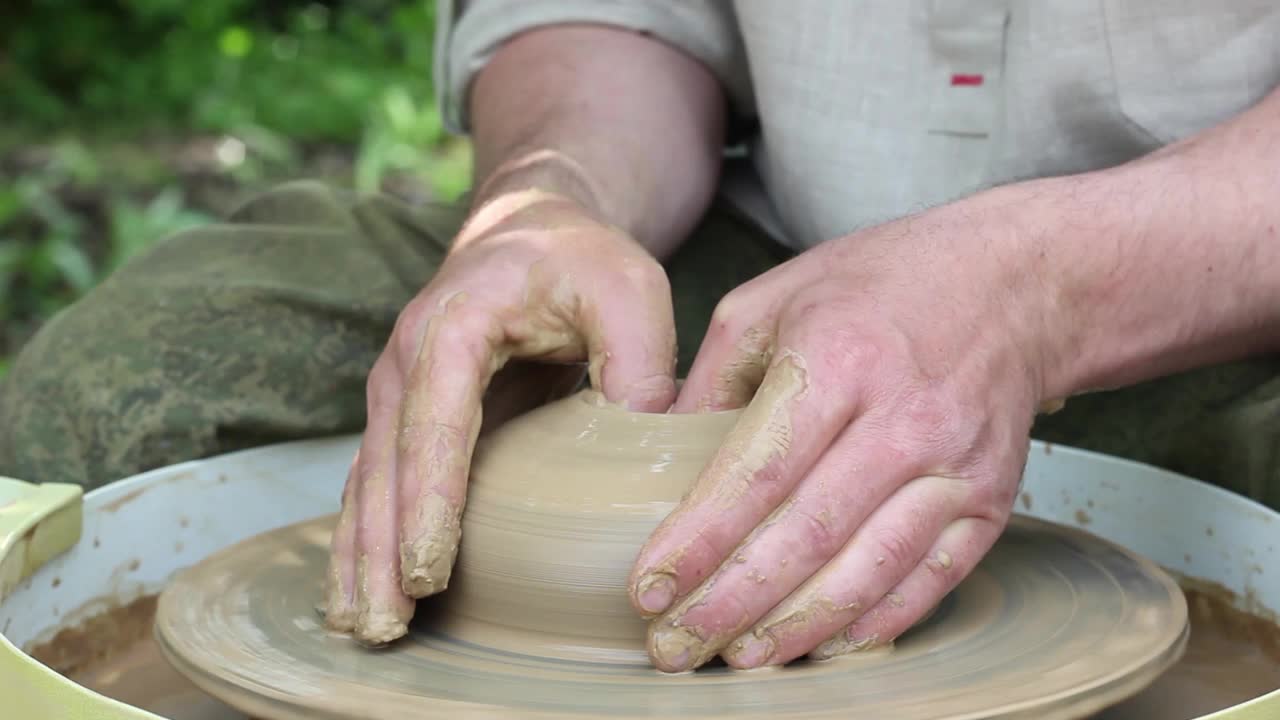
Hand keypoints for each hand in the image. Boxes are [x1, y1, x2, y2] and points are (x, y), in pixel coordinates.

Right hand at [323, 188, 678, 643]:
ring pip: (369, 484)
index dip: (429, 502)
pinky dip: (366, 539)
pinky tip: (363, 589)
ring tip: (362, 626)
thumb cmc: (579, 260)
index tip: (426, 572)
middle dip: (380, 551)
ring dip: (361, 557)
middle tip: (385, 626)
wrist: (528, 233)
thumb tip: (644, 448)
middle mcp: (407, 362)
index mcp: (453, 328)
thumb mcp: (628, 290)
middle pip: (385, 467)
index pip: (435, 425)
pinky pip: (379, 484)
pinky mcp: (408, 418)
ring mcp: (398, 392)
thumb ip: (639, 361)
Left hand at [629, 205, 1055, 670]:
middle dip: (730, 603)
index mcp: (838, 359)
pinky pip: (929, 580)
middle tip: (675, 645)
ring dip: (795, 627)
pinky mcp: (991, 500)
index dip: (698, 541)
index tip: (649, 588)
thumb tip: (658, 456)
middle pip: (805, 536)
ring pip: (867, 571)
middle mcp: (903, 419)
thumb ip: (712, 379)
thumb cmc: (882, 285)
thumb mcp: (776, 299)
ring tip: (737, 658)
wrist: (1015, 284)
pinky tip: (821, 644)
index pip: (756, 473)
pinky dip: (873, 622)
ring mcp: (956, 466)